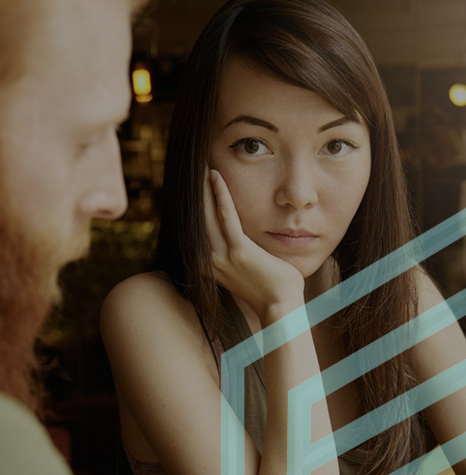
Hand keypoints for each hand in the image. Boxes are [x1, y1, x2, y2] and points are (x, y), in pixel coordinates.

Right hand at [204, 168, 304, 323]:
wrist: (281, 307)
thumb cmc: (268, 289)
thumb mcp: (243, 269)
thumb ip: (234, 250)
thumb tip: (235, 234)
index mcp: (209, 264)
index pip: (197, 227)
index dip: (194, 204)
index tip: (194, 185)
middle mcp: (209, 259)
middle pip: (196, 217)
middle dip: (195, 192)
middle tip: (194, 169)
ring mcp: (221, 256)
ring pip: (207, 213)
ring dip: (203, 188)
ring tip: (202, 167)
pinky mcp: (239, 251)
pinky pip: (226, 216)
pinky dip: (220, 194)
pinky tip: (215, 176)